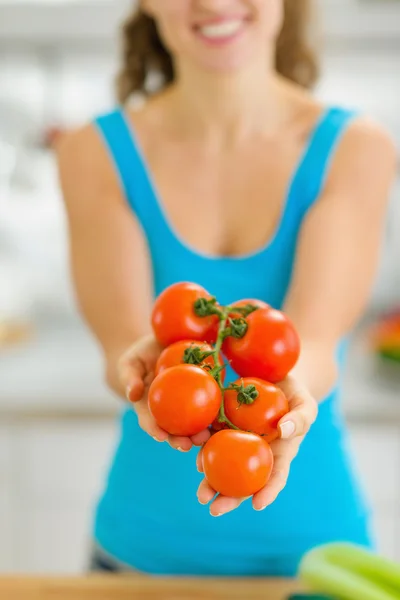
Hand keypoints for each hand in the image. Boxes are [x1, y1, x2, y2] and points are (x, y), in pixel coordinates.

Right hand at [118, 334, 210, 450]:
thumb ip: (129, 378)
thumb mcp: (130, 363)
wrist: (160, 344)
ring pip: (192, 423)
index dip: (154, 431)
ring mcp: (184, 403)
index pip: (149, 422)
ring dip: (199, 433)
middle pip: (173, 429)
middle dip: (180, 440)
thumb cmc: (140, 356)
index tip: (160, 437)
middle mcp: (167, 410)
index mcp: (148, 407)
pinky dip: (214, 413)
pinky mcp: (200, 392)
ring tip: (206, 437)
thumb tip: (132, 395)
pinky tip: (220, 418)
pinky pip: (207, 403)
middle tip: (187, 445)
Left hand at [196, 375, 317, 515]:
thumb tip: (284, 430)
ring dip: (211, 480)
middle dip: (230, 498)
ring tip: (201, 493)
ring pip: (224, 465)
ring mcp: (238, 440)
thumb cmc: (295, 394)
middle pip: (244, 480)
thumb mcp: (305, 404)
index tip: (257, 506)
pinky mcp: (223, 424)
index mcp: (279, 452)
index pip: (275, 476)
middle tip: (214, 509)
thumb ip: (300, 418)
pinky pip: (211, 437)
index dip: (268, 492)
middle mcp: (256, 452)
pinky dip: (202, 446)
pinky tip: (192, 448)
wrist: (273, 374)